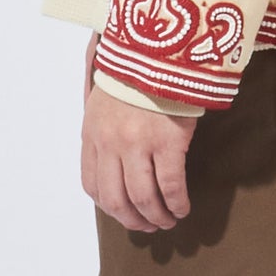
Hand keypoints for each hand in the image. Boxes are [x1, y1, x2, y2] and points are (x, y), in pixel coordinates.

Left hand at [81, 58, 196, 232]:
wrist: (159, 49)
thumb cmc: (134, 73)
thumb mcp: (103, 102)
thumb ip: (104, 132)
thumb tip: (113, 163)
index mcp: (92, 134)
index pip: (92, 185)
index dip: (109, 207)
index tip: (124, 213)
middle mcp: (111, 143)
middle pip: (115, 199)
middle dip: (132, 219)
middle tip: (147, 226)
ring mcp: (138, 144)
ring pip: (143, 198)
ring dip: (156, 217)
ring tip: (168, 221)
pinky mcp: (167, 142)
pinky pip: (170, 186)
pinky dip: (176, 203)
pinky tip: (183, 208)